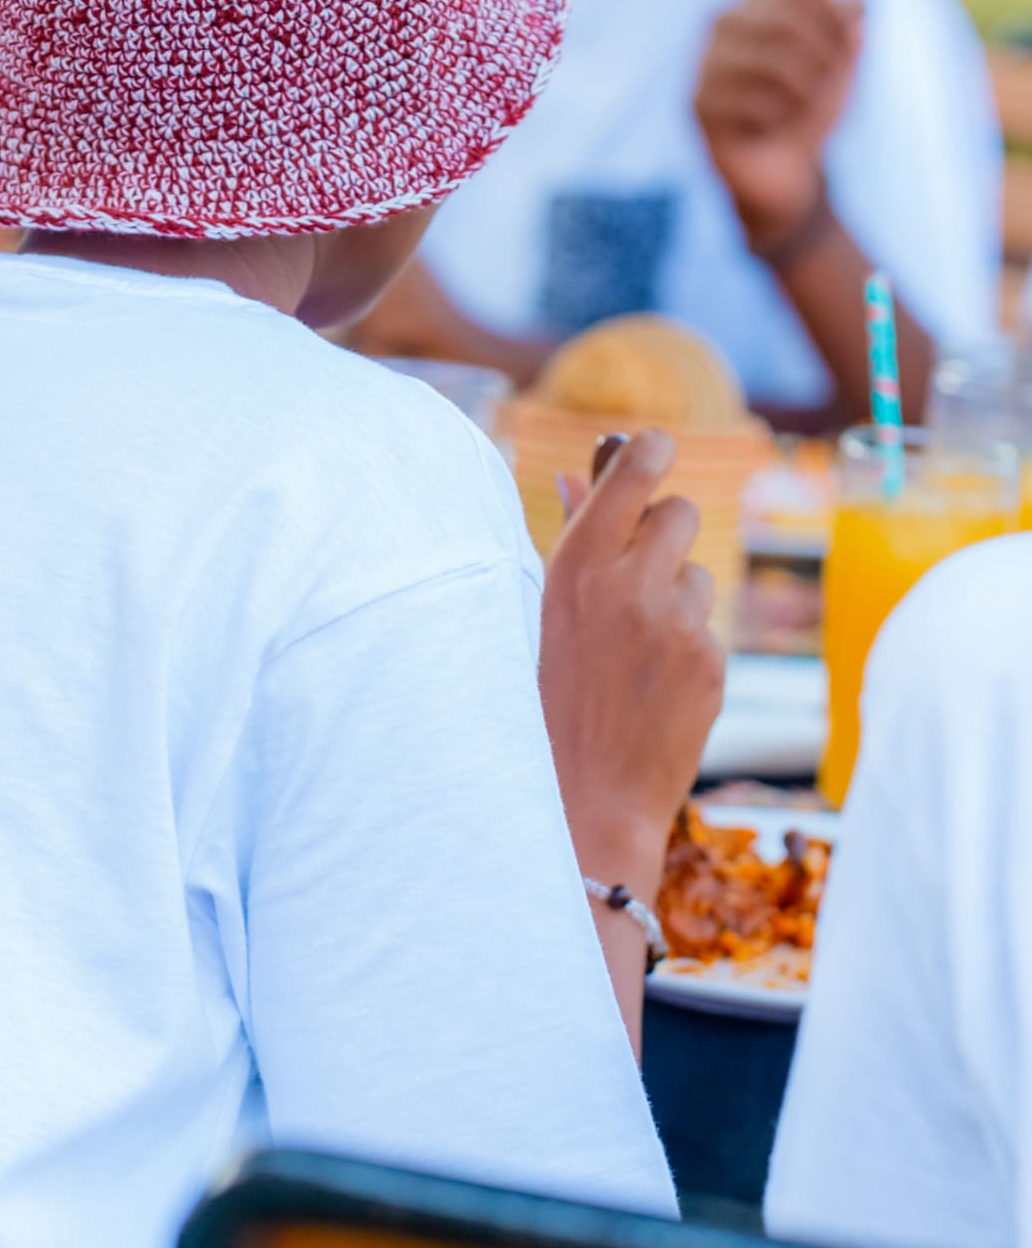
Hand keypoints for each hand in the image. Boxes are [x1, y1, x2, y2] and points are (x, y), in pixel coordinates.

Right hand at [539, 430, 725, 887]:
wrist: (578, 802)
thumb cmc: (538, 704)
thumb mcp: (534, 614)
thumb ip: (568, 541)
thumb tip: (582, 480)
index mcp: (576, 566)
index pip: (633, 474)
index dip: (650, 451)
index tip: (656, 445)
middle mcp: (632, 586)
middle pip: (680, 514)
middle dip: (665, 529)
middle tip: (641, 560)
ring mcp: (679, 626)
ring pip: (698, 577)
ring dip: (674, 596)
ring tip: (633, 650)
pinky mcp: (712, 665)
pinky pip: (706, 631)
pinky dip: (685, 648)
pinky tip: (650, 687)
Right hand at [695, 0, 862, 251]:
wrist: (786, 167)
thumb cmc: (810, 106)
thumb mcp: (840, 62)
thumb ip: (848, 26)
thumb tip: (858, 1)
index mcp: (755, 1)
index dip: (835, 18)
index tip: (848, 46)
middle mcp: (723, 22)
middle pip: (786, 23)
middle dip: (822, 59)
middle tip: (826, 86)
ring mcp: (706, 62)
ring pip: (771, 63)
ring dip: (803, 93)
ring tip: (800, 108)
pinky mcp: (699, 102)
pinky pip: (752, 103)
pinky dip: (777, 119)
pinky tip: (772, 127)